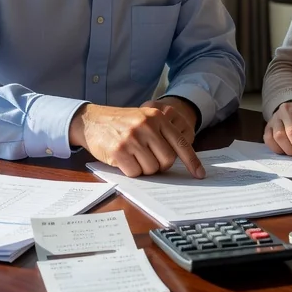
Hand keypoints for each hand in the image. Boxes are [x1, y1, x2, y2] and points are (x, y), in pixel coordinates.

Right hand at [69, 103, 204, 177]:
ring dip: (144, 168)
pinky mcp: (118, 151)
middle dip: (160, 165)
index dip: (192, 161)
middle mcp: (147, 126)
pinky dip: (131, 171)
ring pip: (152, 169)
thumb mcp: (144, 119)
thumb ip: (162, 134)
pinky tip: (123, 160)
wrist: (92, 120)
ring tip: (133, 156)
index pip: (181, 142)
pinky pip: (135, 173)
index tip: (199, 174)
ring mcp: (133, 138)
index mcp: (157, 117)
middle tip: (147, 158)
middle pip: (167, 160)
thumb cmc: (122, 123)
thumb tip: (179, 160)